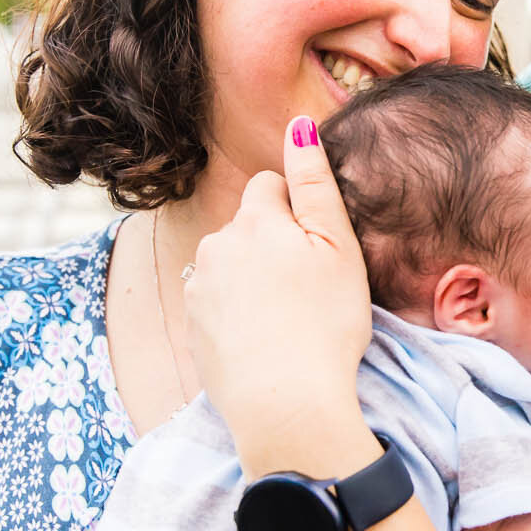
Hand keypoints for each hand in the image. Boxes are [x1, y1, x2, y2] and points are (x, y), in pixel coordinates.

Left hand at [186, 117, 372, 457]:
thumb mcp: (338, 247)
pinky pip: (218, 301)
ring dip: (253, 278)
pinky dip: (238, 312)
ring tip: (286, 319)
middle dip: (273, 245)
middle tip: (309, 290)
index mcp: (254, 220)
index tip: (319, 251)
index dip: (299, 214)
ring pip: (231, 264)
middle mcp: (216, 245)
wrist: (286, 405)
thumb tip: (298, 125)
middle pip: (248, 226)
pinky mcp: (192, 325)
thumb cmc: (325, 325)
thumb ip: (315, 183)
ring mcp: (199, 287)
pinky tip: (263, 339)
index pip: (271, 187)